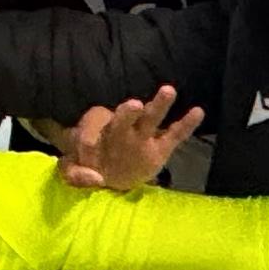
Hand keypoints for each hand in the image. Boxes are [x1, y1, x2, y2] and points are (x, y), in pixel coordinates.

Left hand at [55, 87, 202, 193]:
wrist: (106, 172)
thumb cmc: (84, 164)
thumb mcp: (70, 170)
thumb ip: (74, 174)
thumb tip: (96, 178)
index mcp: (94, 130)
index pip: (92, 130)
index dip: (89, 137)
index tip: (88, 148)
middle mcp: (120, 129)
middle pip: (123, 118)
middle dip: (127, 113)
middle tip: (135, 105)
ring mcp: (141, 137)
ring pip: (150, 119)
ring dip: (158, 106)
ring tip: (168, 91)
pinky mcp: (159, 148)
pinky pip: (174, 135)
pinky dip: (186, 125)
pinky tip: (198, 112)